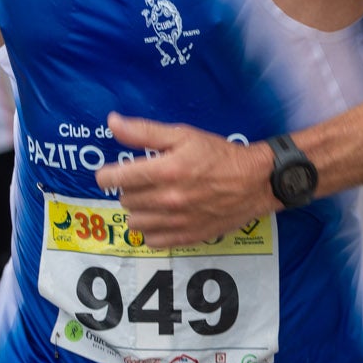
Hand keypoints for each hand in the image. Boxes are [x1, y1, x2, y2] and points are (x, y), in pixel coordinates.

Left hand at [93, 113, 275, 247]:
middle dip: (130, 188)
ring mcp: (177, 222)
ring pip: (135, 222)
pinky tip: (163, 216)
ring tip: (154, 199)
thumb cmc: (218, 155)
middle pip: (125, 199)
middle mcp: (167, 199)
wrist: (254, 182)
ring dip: (139, 210)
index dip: (107, 175)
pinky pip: (152, 240)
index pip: (114, 179)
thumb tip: (112, 122)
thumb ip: (144, 131)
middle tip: (146, 180)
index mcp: (165, 170)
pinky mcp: (187, 237)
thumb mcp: (183, 135)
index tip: (112, 172)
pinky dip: (152, 230)